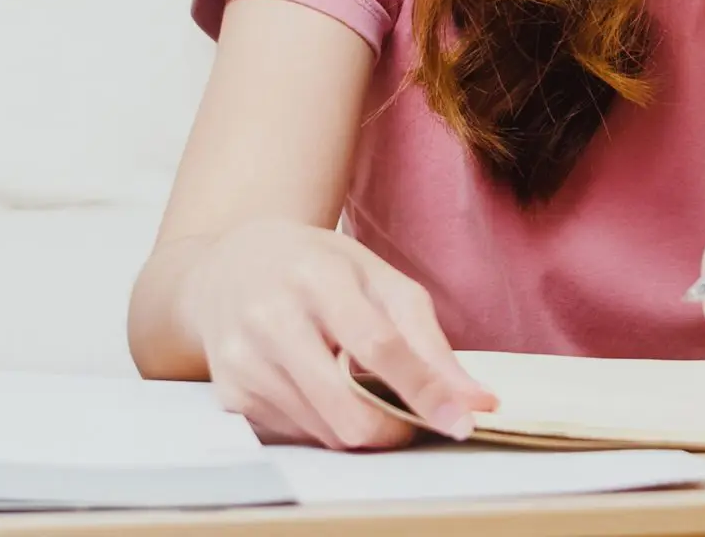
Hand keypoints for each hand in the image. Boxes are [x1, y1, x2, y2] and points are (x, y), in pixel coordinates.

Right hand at [177, 218, 494, 448]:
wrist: (229, 267)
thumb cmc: (318, 269)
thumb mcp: (378, 280)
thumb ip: (427, 339)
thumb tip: (475, 401)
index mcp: (316, 278)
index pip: (378, 346)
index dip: (424, 390)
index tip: (462, 422)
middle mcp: (270, 320)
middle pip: (348, 410)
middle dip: (394, 429)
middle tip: (414, 419)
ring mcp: (243, 362)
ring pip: (327, 433)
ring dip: (362, 428)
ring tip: (361, 390)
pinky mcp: (229, 396)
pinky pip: (299, 438)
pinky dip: (326, 425)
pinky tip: (322, 391)